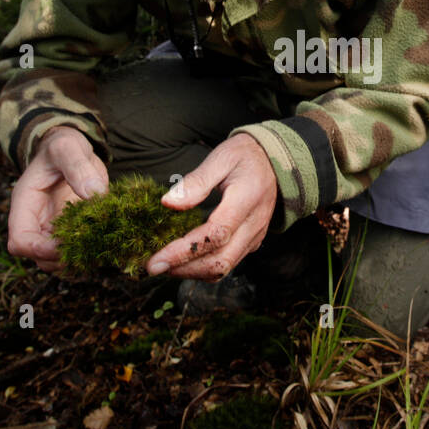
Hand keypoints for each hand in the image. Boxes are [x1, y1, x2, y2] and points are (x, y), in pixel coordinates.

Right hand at [6, 126, 107, 272]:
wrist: (72, 150)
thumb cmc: (63, 146)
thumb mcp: (67, 147)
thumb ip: (77, 166)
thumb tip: (93, 192)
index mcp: (25, 205)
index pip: (20, 242)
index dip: (39, 250)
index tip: (66, 242)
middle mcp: (36, 223)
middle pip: (39, 259)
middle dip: (62, 259)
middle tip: (90, 246)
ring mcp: (54, 230)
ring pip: (58, 262)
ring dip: (77, 262)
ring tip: (101, 247)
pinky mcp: (73, 232)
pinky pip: (76, 254)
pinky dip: (90, 256)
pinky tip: (108, 244)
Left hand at [145, 133, 276, 280]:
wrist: (275, 160)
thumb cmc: (244, 156)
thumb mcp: (221, 157)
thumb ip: (196, 181)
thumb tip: (168, 202)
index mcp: (246, 201)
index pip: (215, 235)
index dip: (184, 251)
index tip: (156, 259)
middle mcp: (254, 225)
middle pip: (220, 261)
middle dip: (184, 269)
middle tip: (153, 267)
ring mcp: (255, 236)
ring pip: (224, 268)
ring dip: (192, 272)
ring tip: (165, 266)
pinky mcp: (252, 242)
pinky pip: (228, 263)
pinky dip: (204, 268)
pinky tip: (183, 261)